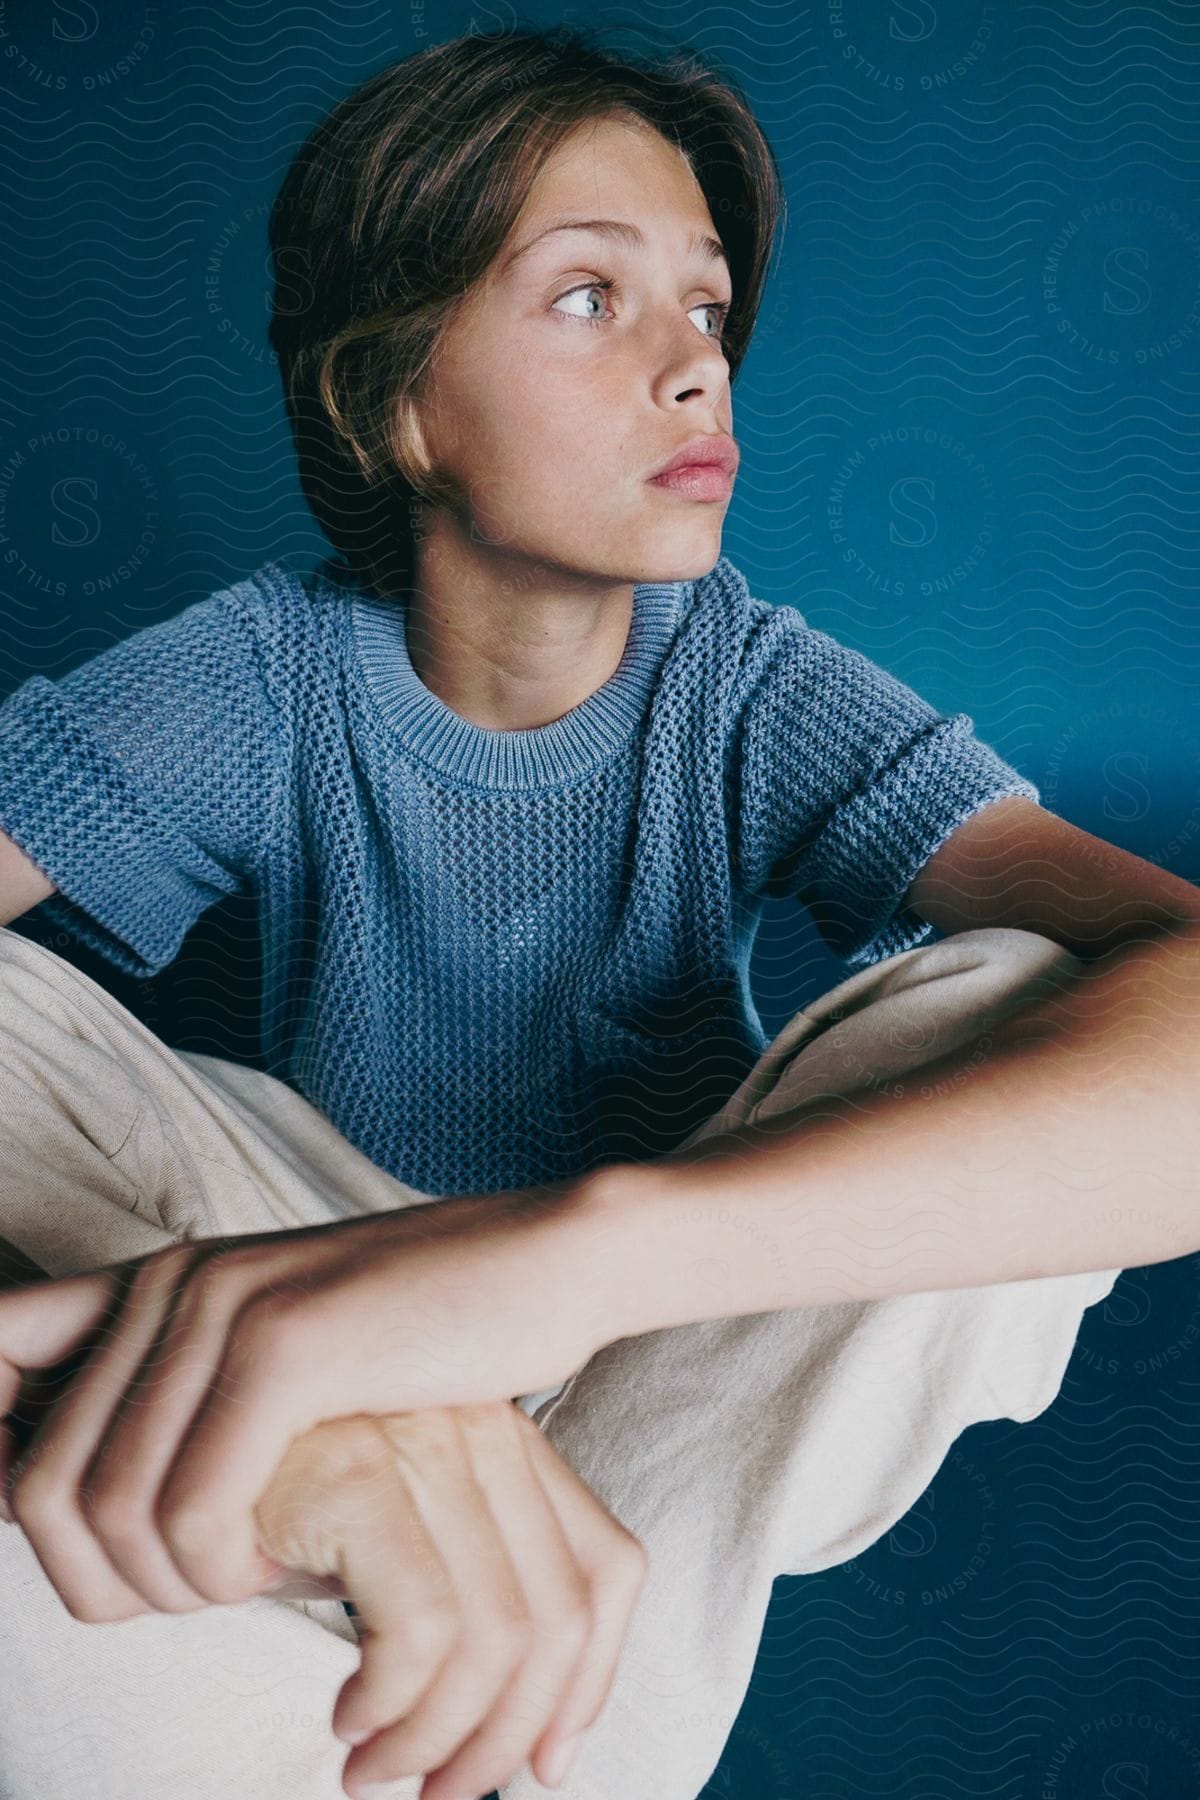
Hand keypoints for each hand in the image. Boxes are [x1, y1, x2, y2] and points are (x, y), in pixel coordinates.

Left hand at [0, 1189, 598, 1621]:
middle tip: (203, 1593)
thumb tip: (64, 1493)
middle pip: (37, 1487)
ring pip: (106, 1513)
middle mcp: (168, 1285)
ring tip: (255, 1576)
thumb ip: (183, 1403)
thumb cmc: (424, 1336)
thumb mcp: (282, 1360)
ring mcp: (223, 1307)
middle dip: (104, 1583)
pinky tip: (289, 1562)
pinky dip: (225, 1572)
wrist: (546, 1265)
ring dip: (175, 1586)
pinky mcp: (288, 1347)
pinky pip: (191, 1514)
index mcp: (156, 1284)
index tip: (70, 1545)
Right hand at [254, 1402, 646, 1799]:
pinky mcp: (360, 1467)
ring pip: (495, 1638)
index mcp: (506, 1440)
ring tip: (373, 1770)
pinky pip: (421, 1627)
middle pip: (559, 1618)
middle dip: (505, 1739)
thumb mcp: (394, 1545)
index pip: (609, 1570)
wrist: (163, 1433)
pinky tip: (343, 1717)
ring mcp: (424, 1440)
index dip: (589, 1685)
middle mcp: (481, 1428)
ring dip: (436, 1738)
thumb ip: (475, 1604)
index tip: (543, 1770)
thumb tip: (552, 1757)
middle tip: (440, 1797)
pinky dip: (389, 1702)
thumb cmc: (278, 1498)